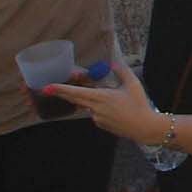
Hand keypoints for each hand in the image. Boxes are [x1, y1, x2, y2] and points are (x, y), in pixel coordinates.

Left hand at [44, 67, 162, 141]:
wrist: (144, 127)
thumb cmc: (139, 104)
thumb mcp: (133, 84)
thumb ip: (121, 71)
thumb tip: (113, 63)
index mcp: (101, 96)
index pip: (76, 92)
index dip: (61, 89)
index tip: (48, 87)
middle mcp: (95, 108)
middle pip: (74, 99)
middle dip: (62, 92)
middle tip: (49, 88)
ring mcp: (96, 118)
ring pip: (87, 105)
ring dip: (89, 98)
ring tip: (107, 97)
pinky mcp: (100, 124)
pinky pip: (95, 113)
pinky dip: (99, 107)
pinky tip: (115, 108)